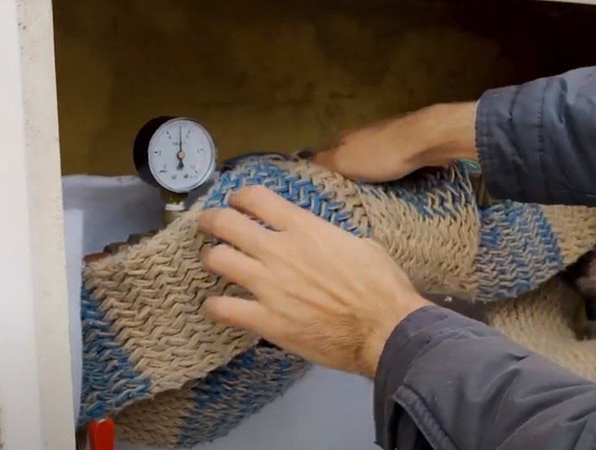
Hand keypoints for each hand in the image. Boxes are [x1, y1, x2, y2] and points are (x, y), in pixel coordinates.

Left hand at [197, 186, 430, 376]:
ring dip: (212, 258)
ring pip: (217, 260)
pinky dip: (215, 306)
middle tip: (210, 226)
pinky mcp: (265, 320)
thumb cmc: (381, 284)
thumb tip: (321, 239)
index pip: (255, 198)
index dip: (240, 197)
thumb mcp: (359, 244)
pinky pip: (222, 309)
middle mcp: (278, 250)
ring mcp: (268, 285)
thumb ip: (329, 237)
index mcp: (304, 227)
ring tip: (215, 263)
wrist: (385, 328)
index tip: (238, 203)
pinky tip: (218, 306)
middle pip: (226, 223)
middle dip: (212, 221)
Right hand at [314, 102, 478, 181]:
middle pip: (350, 157)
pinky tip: (393, 185)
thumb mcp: (344, 161)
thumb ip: (324, 162)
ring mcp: (387, 138)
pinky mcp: (408, 145)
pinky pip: (393, 163)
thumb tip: (302, 161)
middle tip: (350, 198)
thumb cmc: (381, 154)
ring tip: (371, 196)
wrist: (425, 140)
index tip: (325, 191)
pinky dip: (390, 173)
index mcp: (345, 138)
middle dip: (349, 174)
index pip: (326, 155)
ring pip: (372, 160)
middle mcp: (363, 135)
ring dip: (371, 174)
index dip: (324, 172)